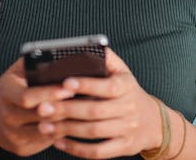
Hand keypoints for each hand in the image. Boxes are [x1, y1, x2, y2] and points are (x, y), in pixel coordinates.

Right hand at [0, 57, 76, 156]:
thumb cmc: (7, 89)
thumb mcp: (14, 72)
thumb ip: (33, 63)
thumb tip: (58, 54)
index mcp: (6, 94)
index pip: (28, 97)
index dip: (49, 93)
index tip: (69, 87)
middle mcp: (7, 117)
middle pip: (40, 116)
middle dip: (63, 108)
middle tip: (85, 100)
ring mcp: (13, 136)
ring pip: (46, 131)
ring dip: (66, 122)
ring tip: (84, 111)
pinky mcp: (21, 149)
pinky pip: (46, 142)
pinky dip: (60, 132)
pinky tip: (73, 123)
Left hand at [39, 48, 164, 158]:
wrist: (153, 121)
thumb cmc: (128, 92)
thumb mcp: (122, 71)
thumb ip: (105, 58)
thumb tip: (85, 46)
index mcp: (126, 86)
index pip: (107, 86)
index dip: (87, 85)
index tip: (65, 82)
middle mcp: (128, 108)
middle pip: (95, 111)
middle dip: (67, 110)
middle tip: (43, 108)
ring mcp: (126, 129)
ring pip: (93, 132)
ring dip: (67, 130)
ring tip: (44, 126)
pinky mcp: (123, 147)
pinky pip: (98, 152)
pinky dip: (76, 149)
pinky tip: (59, 142)